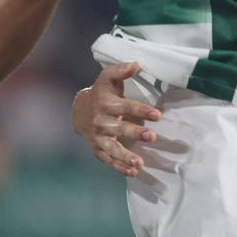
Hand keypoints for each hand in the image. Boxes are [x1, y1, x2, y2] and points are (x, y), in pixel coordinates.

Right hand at [72, 62, 160, 177]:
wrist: (79, 110)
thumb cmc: (101, 92)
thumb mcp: (108, 78)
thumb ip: (121, 70)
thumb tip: (137, 64)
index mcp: (106, 104)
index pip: (126, 107)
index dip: (141, 111)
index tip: (157, 115)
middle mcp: (101, 122)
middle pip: (119, 129)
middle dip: (135, 133)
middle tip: (151, 137)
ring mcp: (98, 138)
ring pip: (112, 149)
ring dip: (125, 157)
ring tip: (140, 163)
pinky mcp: (98, 149)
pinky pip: (108, 160)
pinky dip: (119, 167)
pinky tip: (134, 172)